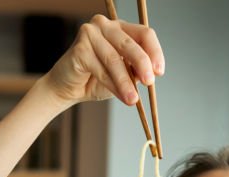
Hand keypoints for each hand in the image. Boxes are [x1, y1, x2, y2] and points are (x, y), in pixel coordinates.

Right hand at [41, 14, 164, 107]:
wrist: (68, 89)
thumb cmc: (96, 79)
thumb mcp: (124, 76)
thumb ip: (137, 72)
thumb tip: (151, 74)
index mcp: (120, 28)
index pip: (144, 34)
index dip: (154, 52)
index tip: (159, 72)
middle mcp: (105, 25)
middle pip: (130, 43)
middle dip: (142, 64)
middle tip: (150, 82)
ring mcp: (90, 33)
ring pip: (115, 59)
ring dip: (126, 82)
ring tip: (132, 99)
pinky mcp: (79, 48)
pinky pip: (100, 69)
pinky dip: (111, 84)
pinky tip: (119, 96)